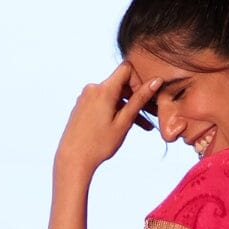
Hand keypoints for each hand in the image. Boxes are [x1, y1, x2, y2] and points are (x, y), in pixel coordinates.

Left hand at [55, 64, 159, 180]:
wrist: (72, 159)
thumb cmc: (98, 144)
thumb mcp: (124, 122)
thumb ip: (139, 100)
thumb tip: (155, 81)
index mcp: (103, 90)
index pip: (126, 69)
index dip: (138, 80)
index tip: (143, 100)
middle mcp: (92, 89)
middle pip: (120, 83)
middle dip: (136, 97)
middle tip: (151, 115)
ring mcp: (85, 97)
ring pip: (113, 96)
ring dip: (127, 107)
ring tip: (143, 126)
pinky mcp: (82, 106)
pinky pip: (103, 102)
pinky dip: (115, 110)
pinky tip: (123, 126)